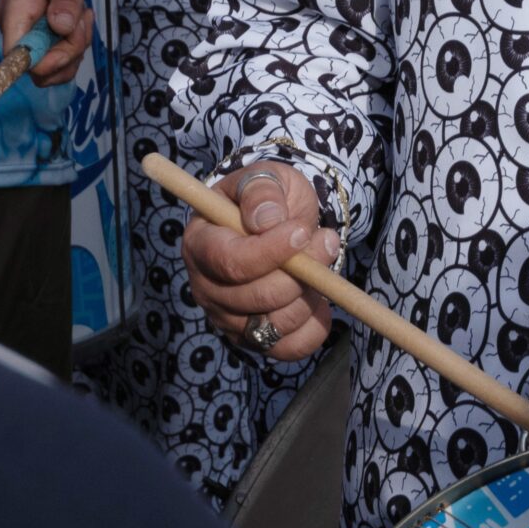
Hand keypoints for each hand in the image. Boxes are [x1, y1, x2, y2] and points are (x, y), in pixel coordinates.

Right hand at [0, 0, 99, 84]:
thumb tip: (61, 28)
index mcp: (15, 9)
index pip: (15, 56)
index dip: (43, 61)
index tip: (69, 36)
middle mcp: (13, 28)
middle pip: (37, 66)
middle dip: (70, 49)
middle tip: (84, 17)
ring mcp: (24, 36)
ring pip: (50, 68)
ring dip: (74, 48)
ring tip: (82, 15)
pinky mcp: (37, 40)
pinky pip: (55, 60)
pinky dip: (73, 48)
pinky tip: (79, 23)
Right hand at [184, 162, 339, 361]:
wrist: (279, 221)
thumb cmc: (268, 198)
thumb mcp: (266, 178)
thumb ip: (263, 191)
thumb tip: (268, 221)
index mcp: (200, 242)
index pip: (229, 261)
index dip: (269, 252)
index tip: (302, 232)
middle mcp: (205, 286)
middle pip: (252, 297)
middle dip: (299, 274)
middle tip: (328, 242)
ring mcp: (226, 317)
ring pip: (271, 326)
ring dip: (308, 298)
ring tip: (323, 267)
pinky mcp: (250, 339)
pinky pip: (285, 349)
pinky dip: (312, 329)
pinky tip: (320, 300)